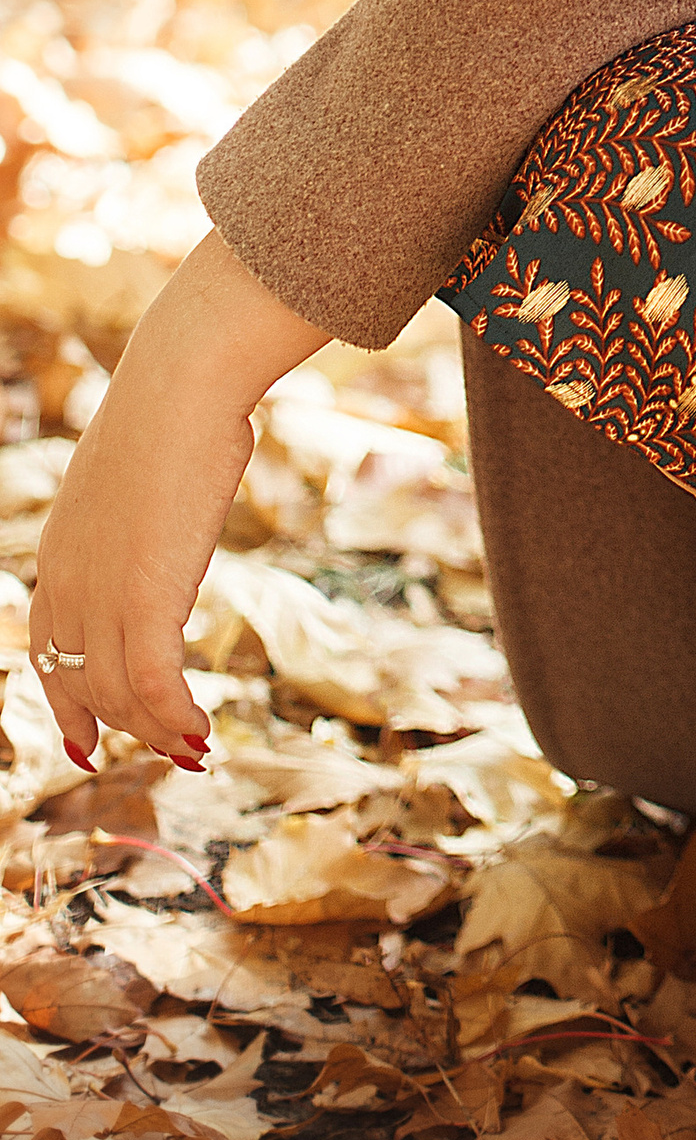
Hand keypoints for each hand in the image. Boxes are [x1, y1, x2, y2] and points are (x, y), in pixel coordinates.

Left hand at [30, 232, 326, 766]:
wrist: (180, 388)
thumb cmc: (176, 414)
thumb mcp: (138, 477)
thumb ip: (138, 512)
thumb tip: (168, 501)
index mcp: (59, 554)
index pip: (47, 649)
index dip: (67, 702)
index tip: (89, 740)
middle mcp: (68, 584)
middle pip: (82, 683)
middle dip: (123, 728)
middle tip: (170, 750)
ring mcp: (102, 594)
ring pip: (118, 694)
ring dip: (158, 731)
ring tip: (196, 747)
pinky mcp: (146, 599)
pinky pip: (154, 684)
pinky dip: (175, 718)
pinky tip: (203, 732)